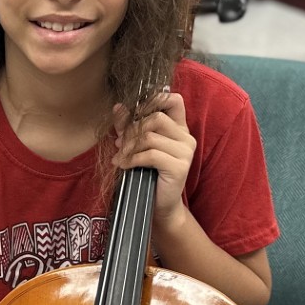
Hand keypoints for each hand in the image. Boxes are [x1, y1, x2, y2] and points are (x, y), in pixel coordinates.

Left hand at [113, 91, 196, 227]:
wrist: (158, 205)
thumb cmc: (146, 173)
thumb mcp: (136, 145)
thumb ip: (129, 125)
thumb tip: (119, 107)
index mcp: (179, 128)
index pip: (174, 100)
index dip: (154, 100)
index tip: (135, 112)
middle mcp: (186, 137)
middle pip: (156, 118)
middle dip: (132, 130)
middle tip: (120, 144)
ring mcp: (185, 152)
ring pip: (151, 137)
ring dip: (129, 147)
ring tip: (120, 157)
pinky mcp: (180, 167)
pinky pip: (151, 155)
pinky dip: (133, 159)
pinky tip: (124, 166)